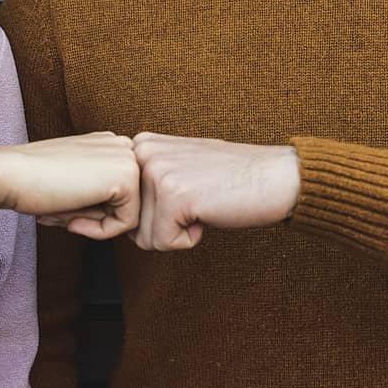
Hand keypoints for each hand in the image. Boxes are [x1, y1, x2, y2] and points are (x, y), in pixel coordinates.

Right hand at [0, 133, 139, 240]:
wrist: (11, 174)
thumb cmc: (33, 182)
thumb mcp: (74, 183)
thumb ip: (99, 194)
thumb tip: (121, 220)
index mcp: (108, 143)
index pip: (118, 193)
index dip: (91, 210)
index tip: (62, 208)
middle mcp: (122, 145)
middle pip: (126, 203)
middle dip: (95, 217)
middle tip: (61, 213)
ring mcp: (128, 158)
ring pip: (129, 213)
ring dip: (96, 224)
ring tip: (64, 212)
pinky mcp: (127, 178)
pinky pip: (127, 224)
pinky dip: (100, 232)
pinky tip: (72, 219)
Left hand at [131, 133, 299, 250]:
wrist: (275, 177)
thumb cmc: (230, 178)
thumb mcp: (178, 166)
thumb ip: (146, 179)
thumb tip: (113, 215)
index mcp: (142, 144)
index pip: (123, 204)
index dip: (152, 216)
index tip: (181, 199)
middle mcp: (143, 153)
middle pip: (130, 224)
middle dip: (163, 227)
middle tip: (195, 203)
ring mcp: (157, 172)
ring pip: (144, 237)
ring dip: (176, 233)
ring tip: (202, 205)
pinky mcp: (173, 195)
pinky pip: (163, 243)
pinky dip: (188, 240)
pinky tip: (207, 214)